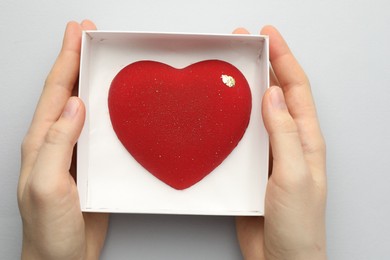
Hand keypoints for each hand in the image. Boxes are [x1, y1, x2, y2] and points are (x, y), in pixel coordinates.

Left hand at [18, 20, 108, 259]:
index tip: (76, 33)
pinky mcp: (89, 164)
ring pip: (85, 108)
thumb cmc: (48, 229)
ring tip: (101, 61)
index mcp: (41, 142)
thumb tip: (74, 105)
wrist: (61, 258)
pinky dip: (106, 111)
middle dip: (76, 60)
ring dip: (91, 81)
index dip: (66, 59)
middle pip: (67, 92)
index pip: (55, 92)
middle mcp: (56, 142)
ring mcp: (73, 152)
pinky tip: (114, 105)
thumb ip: (57, 144)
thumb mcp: (47, 186)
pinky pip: (99, 130)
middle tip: (88, 36)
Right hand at [235, 26, 326, 258]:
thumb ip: (284, 134)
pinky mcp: (252, 166)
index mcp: (306, 140)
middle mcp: (289, 141)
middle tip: (245, 44)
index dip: (284, 58)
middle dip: (264, 65)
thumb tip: (274, 95)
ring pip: (258, 113)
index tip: (268, 35)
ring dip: (246, 89)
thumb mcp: (294, 175)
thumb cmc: (298, 224)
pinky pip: (243, 135)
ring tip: (232, 70)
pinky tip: (223, 112)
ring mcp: (270, 153)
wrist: (281, 258)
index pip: (296, 89)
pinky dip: (234, 119)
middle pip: (277, 94)